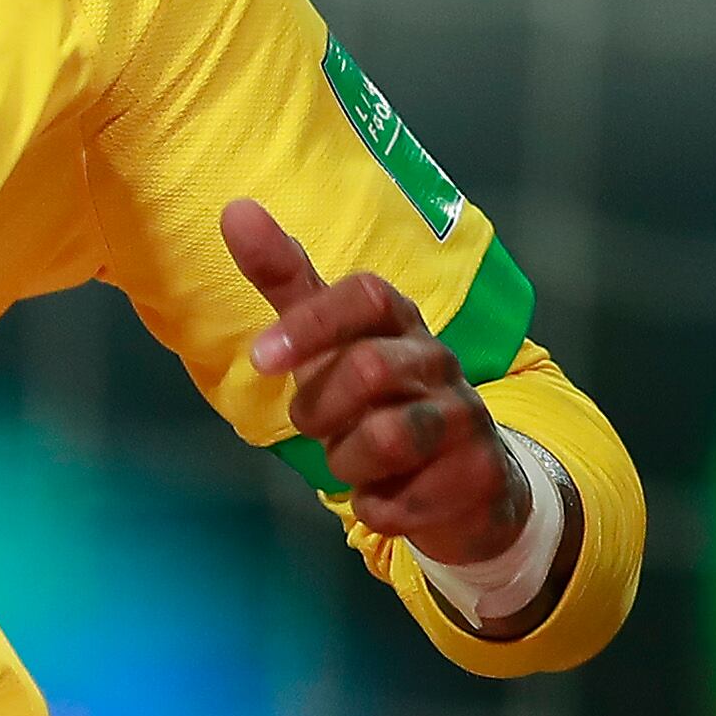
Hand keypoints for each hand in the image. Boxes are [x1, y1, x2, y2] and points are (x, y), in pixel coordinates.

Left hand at [220, 197, 525, 570]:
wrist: (461, 483)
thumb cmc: (374, 400)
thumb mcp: (327, 341)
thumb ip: (285, 280)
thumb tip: (235, 208)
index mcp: (399, 323)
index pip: (365, 296)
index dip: (311, 323)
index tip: (260, 357)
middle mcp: (441, 361)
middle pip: (368, 368)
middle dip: (320, 408)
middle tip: (317, 424)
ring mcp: (467, 418)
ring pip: (387, 437)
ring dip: (347, 460)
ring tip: (356, 459)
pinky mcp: (480, 476)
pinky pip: (399, 501)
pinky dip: (375, 507)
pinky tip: (388, 496)